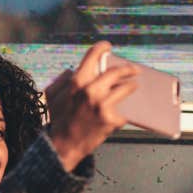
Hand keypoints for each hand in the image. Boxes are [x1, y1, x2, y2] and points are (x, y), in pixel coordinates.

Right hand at [44, 41, 138, 171]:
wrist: (64, 145)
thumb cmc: (60, 120)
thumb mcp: (57, 96)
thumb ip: (68, 81)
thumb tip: (79, 71)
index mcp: (77, 82)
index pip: (92, 56)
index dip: (102, 48)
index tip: (108, 47)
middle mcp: (91, 91)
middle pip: (116, 71)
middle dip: (128, 68)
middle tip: (134, 70)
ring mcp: (102, 105)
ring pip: (127, 88)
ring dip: (132, 86)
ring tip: (134, 87)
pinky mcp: (111, 119)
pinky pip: (125, 109)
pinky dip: (127, 108)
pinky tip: (127, 109)